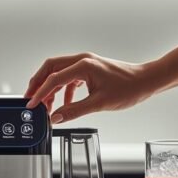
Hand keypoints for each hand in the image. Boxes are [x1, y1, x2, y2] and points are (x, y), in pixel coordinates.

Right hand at [23, 35, 177, 123]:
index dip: (40, 93)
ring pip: (58, 71)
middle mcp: (82, 60)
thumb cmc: (129, 88)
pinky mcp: (90, 69)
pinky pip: (69, 76)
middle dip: (37, 83)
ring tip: (45, 104)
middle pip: (50, 68)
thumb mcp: (100, 104)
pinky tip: (64, 102)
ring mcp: (86, 63)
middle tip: (30, 99)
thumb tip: (57, 117)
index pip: (53, 79)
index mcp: (83, 65)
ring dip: (49, 87)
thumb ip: (75, 111)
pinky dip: (62, 88)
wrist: (147, 81)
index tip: (32, 105)